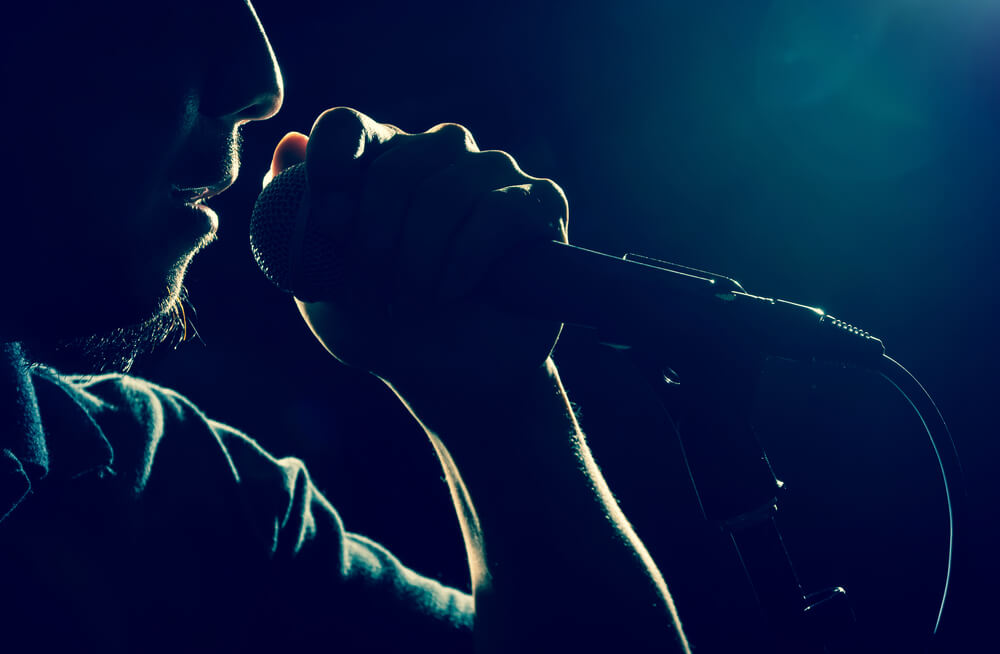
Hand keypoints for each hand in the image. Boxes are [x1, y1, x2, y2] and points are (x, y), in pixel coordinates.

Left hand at [265, 107, 567, 400]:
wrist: (451, 378)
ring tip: (420, 294)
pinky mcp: (539, 202)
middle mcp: (438, 154)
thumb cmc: (384, 327)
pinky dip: (467, 258)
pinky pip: (499, 211)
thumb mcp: (323, 282)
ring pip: (450, 188)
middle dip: (381, 231)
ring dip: (424, 255)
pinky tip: (454, 289)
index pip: (346, 127)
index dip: (332, 165)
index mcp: (380, 162)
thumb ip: (298, 216)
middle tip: (380, 279)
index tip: (330, 223)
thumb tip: (289, 144)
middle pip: (400, 160)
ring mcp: (493, 173)